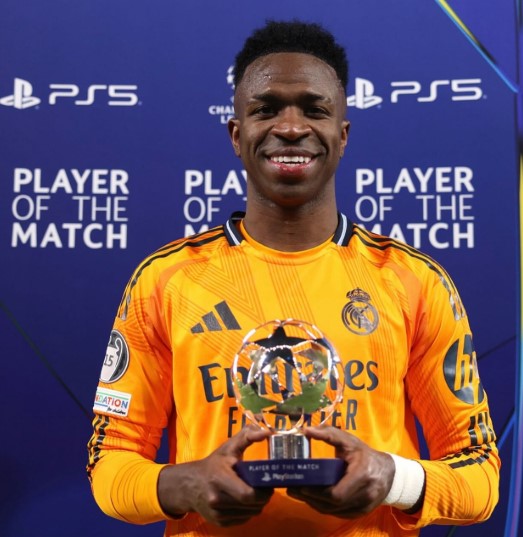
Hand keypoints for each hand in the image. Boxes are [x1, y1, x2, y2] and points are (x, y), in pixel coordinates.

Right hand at [158, 425, 272, 525]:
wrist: (190, 485)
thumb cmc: (214, 464)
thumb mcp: (228, 447)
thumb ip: (247, 436)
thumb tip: (266, 432)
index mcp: (219, 479)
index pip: (247, 494)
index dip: (263, 492)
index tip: (269, 483)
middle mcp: (216, 499)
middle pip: (251, 506)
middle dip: (264, 497)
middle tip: (266, 487)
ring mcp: (217, 513)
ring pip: (250, 514)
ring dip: (258, 505)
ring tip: (257, 493)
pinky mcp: (219, 522)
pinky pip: (243, 520)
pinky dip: (249, 511)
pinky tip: (246, 501)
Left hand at [287, 426, 394, 517]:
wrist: (389, 473)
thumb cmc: (365, 454)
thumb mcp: (348, 440)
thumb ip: (328, 433)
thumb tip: (306, 430)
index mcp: (362, 474)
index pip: (336, 493)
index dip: (317, 492)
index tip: (300, 485)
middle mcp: (365, 494)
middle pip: (332, 504)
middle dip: (310, 498)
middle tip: (292, 489)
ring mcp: (364, 507)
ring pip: (334, 511)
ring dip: (314, 504)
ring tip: (298, 493)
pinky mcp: (361, 513)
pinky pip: (338, 514)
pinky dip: (324, 508)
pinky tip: (312, 500)